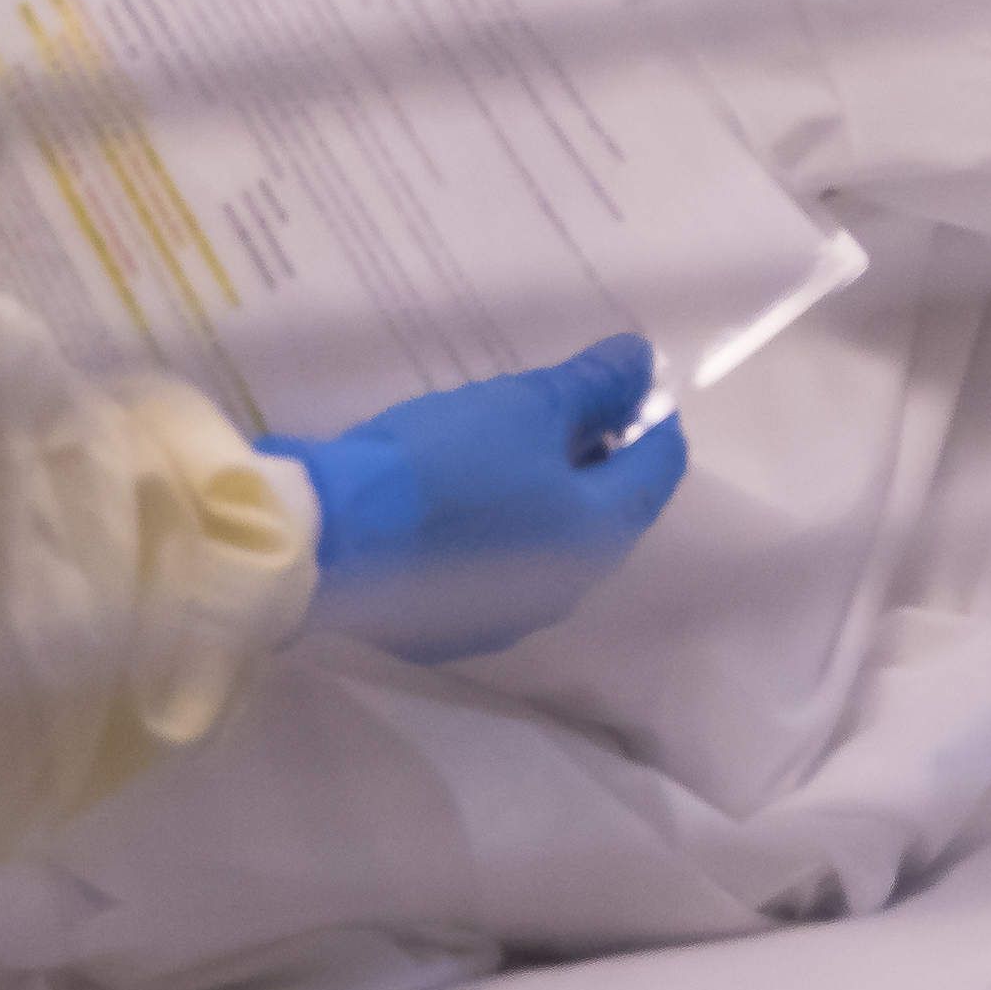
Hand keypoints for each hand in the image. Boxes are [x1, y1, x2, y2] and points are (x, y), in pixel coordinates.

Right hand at [274, 335, 681, 661]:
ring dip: (548, 492)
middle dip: (598, 454)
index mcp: (599, 535)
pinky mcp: (453, 626)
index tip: (625, 380)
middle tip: (568, 403)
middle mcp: (567, 589)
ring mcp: (508, 615)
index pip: (658, 469)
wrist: (332, 538)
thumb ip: (591, 386)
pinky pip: (499, 565)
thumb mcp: (522, 406)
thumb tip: (641, 363)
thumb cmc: (443, 465)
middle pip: (607, 509)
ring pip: (551, 541)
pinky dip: (500, 526)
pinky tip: (465, 494)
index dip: (651, 417)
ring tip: (514, 441)